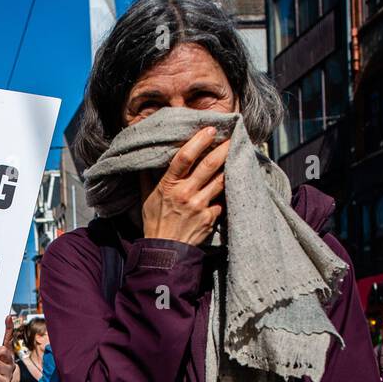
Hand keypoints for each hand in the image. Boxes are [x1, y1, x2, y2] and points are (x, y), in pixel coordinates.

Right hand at [141, 126, 228, 245]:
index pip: (184, 158)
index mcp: (168, 186)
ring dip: (229, 167)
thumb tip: (147, 159)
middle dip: (223, 148)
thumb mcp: (147, 197)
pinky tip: (231, 184)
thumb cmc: (155, 222)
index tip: (210, 130)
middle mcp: (186, 194)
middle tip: (233, 137)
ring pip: (220, 181)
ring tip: (236, 156)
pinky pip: (222, 200)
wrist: (165, 251)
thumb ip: (148, 177)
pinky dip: (225, 193)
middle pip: (209, 165)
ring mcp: (200, 207)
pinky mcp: (210, 218)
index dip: (198, 141)